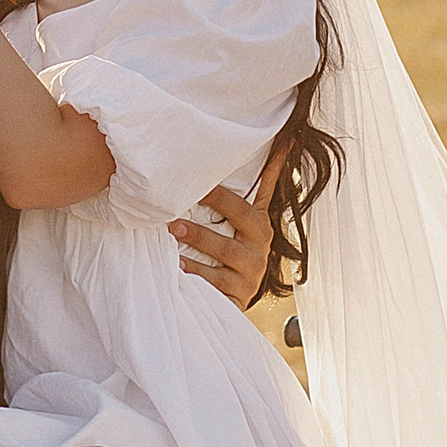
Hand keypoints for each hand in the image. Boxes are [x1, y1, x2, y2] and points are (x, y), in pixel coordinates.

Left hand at [172, 145, 286, 311]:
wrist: (230, 300)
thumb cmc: (227, 254)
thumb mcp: (233, 226)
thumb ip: (242, 193)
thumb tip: (273, 146)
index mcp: (259, 224)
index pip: (260, 192)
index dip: (252, 174)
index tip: (219, 167)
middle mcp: (261, 246)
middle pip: (244, 218)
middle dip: (217, 203)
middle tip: (179, 208)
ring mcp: (253, 272)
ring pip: (228, 252)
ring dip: (199, 240)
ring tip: (173, 232)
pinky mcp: (241, 295)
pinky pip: (217, 283)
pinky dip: (195, 272)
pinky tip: (176, 266)